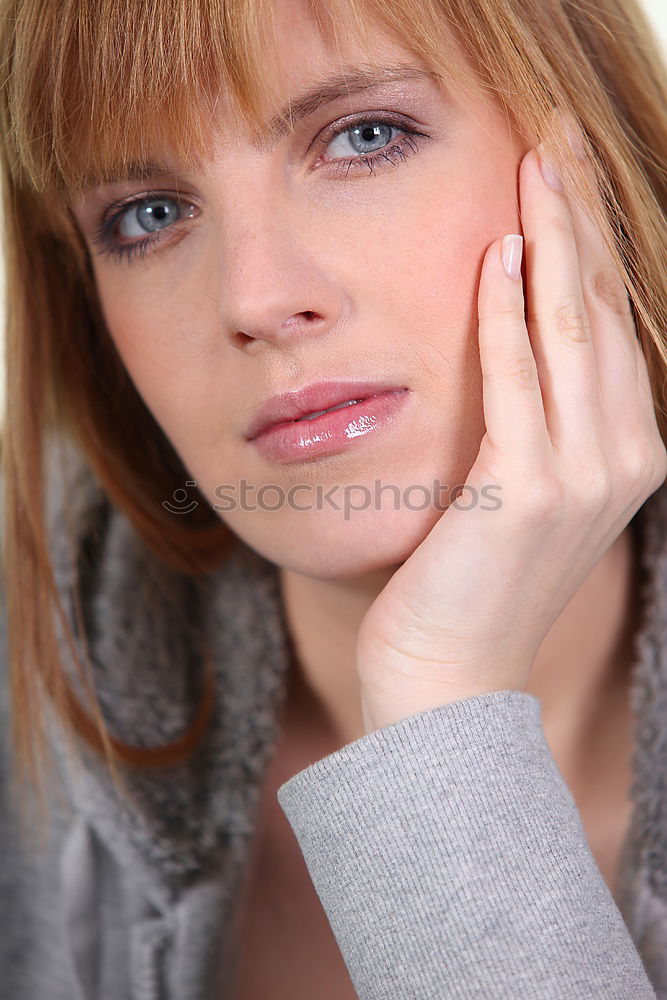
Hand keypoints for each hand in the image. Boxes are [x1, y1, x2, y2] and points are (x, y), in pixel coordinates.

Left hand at [356, 111, 666, 734]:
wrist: (449, 679)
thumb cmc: (471, 582)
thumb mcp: (518, 489)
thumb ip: (535, 418)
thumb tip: (518, 334)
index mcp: (627, 451)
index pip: (612, 324)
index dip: (593, 243)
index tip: (567, 176)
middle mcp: (623, 458)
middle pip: (604, 311)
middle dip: (581, 219)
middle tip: (556, 139)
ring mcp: (583, 478)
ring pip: (573, 333)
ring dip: (555, 241)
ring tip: (538, 165)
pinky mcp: (526, 495)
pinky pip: (519, 385)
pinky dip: (509, 317)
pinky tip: (499, 256)